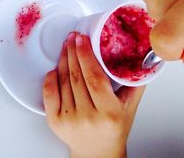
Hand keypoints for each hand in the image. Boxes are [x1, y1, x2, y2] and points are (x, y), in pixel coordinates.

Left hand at [42, 32, 144, 157]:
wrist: (96, 152)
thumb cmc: (113, 129)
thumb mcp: (129, 108)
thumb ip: (133, 83)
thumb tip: (135, 57)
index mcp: (109, 112)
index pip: (94, 77)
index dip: (86, 55)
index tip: (82, 38)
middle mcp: (87, 116)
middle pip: (76, 76)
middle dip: (73, 52)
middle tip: (72, 37)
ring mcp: (68, 119)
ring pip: (62, 81)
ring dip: (63, 60)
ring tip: (66, 46)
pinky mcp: (54, 121)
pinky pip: (49, 93)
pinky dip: (50, 77)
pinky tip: (55, 66)